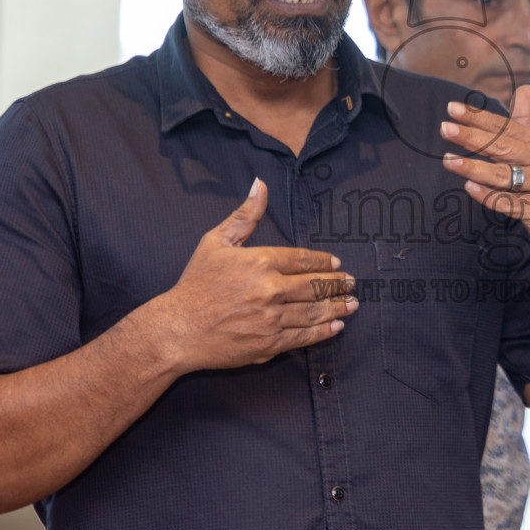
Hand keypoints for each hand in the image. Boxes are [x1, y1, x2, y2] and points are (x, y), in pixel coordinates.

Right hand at [147, 178, 355, 371]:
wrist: (177, 329)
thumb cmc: (195, 284)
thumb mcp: (215, 242)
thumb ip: (244, 215)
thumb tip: (260, 185)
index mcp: (260, 262)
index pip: (303, 259)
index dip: (324, 262)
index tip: (337, 264)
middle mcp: (269, 290)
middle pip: (315, 285)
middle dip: (338, 285)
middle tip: (352, 284)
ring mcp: (271, 319)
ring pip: (314, 311)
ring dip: (337, 307)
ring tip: (352, 304)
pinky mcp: (268, 344)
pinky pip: (304, 336)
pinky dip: (323, 331)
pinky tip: (336, 326)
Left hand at [439, 86, 529, 269]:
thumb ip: (527, 122)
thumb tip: (525, 87)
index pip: (505, 127)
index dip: (479, 117)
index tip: (452, 108)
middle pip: (503, 146)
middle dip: (472, 137)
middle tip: (444, 128)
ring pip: (504, 175)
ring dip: (474, 167)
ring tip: (448, 161)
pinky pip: (509, 203)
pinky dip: (489, 196)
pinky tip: (469, 187)